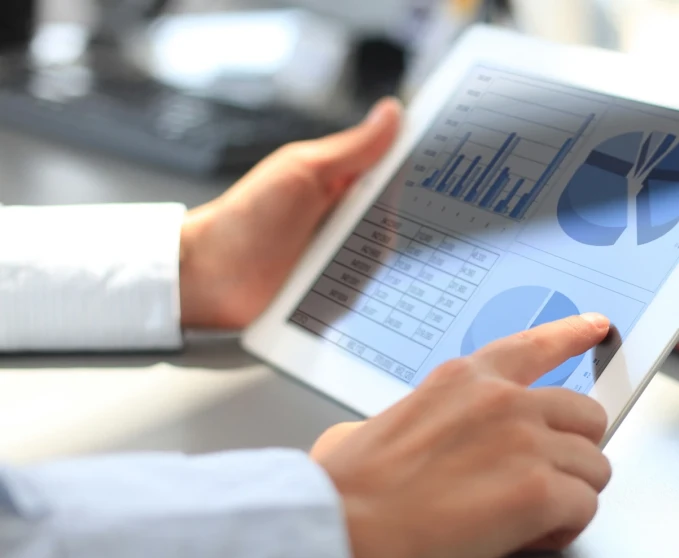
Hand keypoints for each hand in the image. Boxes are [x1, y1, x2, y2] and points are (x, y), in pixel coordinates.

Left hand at [179, 97, 402, 328]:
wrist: (211, 279)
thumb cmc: (247, 220)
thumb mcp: (304, 173)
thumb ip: (352, 148)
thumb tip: (392, 113)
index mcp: (342, 182)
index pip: (395, 172)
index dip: (418, 171)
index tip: (436, 173)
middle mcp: (346, 218)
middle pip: (396, 220)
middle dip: (391, 227)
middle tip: (364, 226)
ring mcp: (342, 256)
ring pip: (383, 259)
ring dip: (369, 263)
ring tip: (335, 261)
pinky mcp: (338, 293)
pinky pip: (367, 292)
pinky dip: (359, 292)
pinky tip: (342, 289)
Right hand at [310, 314, 612, 557]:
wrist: (332, 535)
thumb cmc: (342, 497)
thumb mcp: (359, 432)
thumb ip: (394, 426)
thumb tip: (362, 442)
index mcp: (460, 381)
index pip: (533, 347)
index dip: (571, 336)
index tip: (595, 327)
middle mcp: (501, 401)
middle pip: (585, 416)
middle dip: (572, 453)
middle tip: (541, 484)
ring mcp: (524, 442)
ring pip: (593, 467)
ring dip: (568, 499)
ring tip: (522, 523)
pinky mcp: (537, 492)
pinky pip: (584, 508)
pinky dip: (561, 532)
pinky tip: (521, 541)